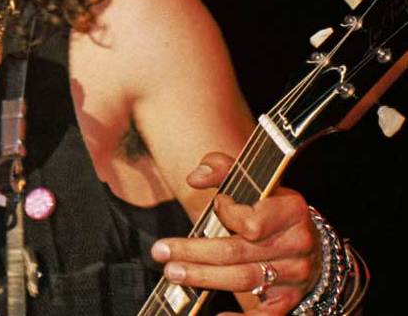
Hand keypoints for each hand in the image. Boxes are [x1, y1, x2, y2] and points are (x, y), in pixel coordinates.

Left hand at [150, 152, 319, 314]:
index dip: (228, 213)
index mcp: (290, 211)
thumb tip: (194, 178)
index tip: (216, 205)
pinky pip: (266, 314)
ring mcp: (294, 274)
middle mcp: (296, 244)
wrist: (309, 239)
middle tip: (161, 252)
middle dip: (194, 253)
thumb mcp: (252, 179)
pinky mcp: (288, 298)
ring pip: (243, 280)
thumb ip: (222, 168)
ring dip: (204, 278)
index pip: (252, 221)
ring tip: (173, 272)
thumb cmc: (270, 205)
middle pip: (237, 252)